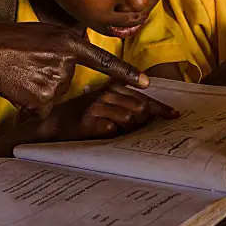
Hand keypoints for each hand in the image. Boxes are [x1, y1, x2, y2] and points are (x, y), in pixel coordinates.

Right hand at [0, 22, 149, 118]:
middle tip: (27, 64)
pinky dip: (29, 102)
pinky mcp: (43, 98)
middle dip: (49, 77)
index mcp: (69, 42)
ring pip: (53, 94)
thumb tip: (71, 58)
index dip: (127, 73)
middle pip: (67, 80)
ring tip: (19, 73)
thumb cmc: (8, 41)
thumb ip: (62, 45)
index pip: (104, 61)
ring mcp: (56, 80)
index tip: (146, 84)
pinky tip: (17, 87)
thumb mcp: (42, 33)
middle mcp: (67, 61)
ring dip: (37, 89)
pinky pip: (41, 107)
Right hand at [32, 82, 178, 141]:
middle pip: (141, 110)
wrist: (50, 126)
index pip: (144, 98)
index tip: (174, 117)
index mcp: (113, 87)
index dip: (161, 109)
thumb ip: (127, 107)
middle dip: (143, 124)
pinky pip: (113, 132)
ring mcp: (97, 105)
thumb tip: (154, 118)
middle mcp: (106, 93)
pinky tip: (102, 137)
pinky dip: (112, 138)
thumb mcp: (103, 106)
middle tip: (135, 133)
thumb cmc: (80, 118)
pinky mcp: (89, 120)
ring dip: (126, 133)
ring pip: (129, 121)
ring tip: (113, 134)